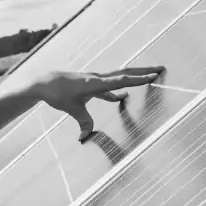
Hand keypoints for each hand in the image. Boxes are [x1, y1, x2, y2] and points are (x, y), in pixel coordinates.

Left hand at [8, 64, 163, 139]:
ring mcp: (96, 80)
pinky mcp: (93, 84)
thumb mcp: (71, 109)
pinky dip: (119, 89)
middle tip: (161, 68)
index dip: (137, 80)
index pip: (120, 80)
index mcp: (95, 83)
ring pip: (120, 76)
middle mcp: (98, 78)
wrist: (44, 82)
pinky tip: (124, 96)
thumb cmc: (57, 94)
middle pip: (125, 73)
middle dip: (143, 71)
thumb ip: (83, 122)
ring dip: (135, 76)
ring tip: (151, 75)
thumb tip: (85, 137)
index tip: (152, 76)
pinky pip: (110, 86)